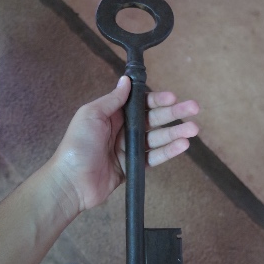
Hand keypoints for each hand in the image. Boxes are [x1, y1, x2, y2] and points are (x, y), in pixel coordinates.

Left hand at [46, 75, 199, 216]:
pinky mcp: (131, 167)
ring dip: (176, 132)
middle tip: (194, 108)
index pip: (141, 103)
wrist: (69, 183)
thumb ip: (112, 99)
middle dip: (174, 113)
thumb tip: (126, 80)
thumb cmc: (76, 147)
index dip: (158, 99)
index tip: (172, 97)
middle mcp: (121, 130)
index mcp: (112, 115)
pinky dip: (168, 151)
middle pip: (153, 118)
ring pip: (157, 138)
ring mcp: (127, 149)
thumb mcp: (91, 115)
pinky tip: (182, 145)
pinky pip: (153, 157)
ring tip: (193, 129)